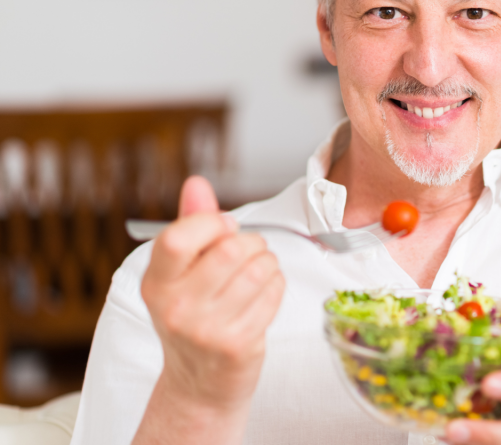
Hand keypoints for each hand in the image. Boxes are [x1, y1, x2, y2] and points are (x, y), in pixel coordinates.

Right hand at [133, 176, 284, 443]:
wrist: (199, 384)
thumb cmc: (194, 317)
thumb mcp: (181, 274)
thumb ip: (191, 225)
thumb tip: (196, 183)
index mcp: (156, 283)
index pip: (179, 238)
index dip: (211, 222)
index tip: (224, 227)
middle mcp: (175, 307)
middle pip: (230, 249)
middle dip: (251, 243)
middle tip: (249, 252)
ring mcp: (206, 329)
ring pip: (259, 268)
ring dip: (268, 263)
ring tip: (257, 273)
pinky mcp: (238, 344)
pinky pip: (273, 292)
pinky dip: (276, 286)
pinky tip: (264, 294)